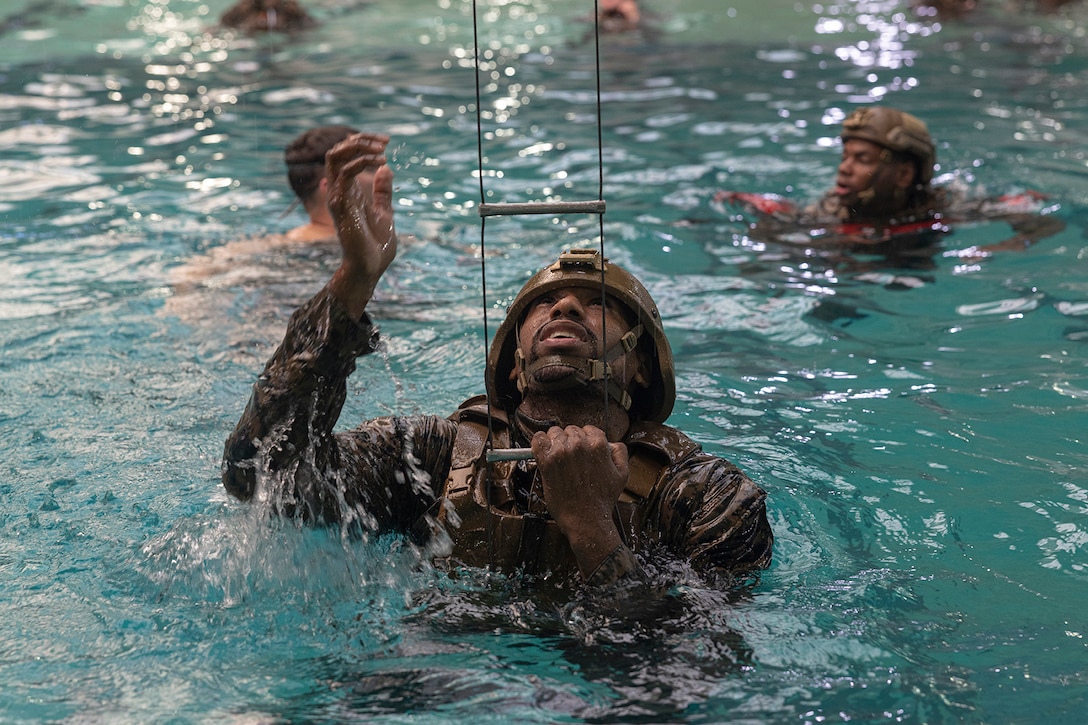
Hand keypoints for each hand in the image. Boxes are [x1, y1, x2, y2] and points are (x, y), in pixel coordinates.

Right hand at [325, 132, 396, 318]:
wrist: (370, 267)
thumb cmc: (375, 244)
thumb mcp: (384, 211)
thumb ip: (383, 191)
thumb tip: (386, 169)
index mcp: (348, 190)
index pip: (345, 156)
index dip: (363, 143)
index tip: (385, 142)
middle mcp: (339, 190)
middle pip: (337, 151)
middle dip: (360, 140)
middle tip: (385, 141)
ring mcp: (337, 197)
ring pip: (335, 157)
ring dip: (359, 147)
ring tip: (382, 149)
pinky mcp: (341, 205)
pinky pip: (344, 174)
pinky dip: (361, 163)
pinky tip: (380, 163)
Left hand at [531, 425, 628, 576]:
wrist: (585, 519)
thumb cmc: (602, 499)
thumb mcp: (622, 474)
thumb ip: (620, 452)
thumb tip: (611, 443)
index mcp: (598, 444)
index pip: (588, 430)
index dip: (586, 440)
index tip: (582, 451)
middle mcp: (579, 444)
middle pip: (570, 430)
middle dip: (570, 442)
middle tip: (571, 459)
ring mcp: (562, 452)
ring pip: (554, 433)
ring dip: (555, 443)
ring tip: (559, 459)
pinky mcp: (547, 461)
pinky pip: (537, 439)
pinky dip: (539, 442)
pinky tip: (544, 452)